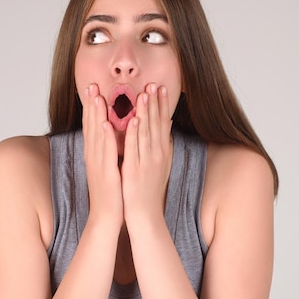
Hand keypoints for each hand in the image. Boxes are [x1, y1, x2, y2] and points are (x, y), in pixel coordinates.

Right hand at [81, 84, 123, 227]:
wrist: (108, 216)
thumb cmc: (111, 191)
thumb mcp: (109, 166)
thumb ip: (109, 149)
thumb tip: (113, 133)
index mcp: (95, 153)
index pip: (92, 125)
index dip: (92, 107)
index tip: (93, 88)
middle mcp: (94, 156)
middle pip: (91, 126)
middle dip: (91, 105)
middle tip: (91, 85)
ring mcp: (98, 164)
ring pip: (97, 135)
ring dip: (97, 116)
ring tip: (97, 97)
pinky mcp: (106, 173)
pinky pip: (107, 152)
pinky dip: (107, 138)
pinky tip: (107, 125)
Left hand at [121, 83, 172, 223]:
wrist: (145, 214)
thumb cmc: (149, 190)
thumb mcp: (160, 165)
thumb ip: (162, 146)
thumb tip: (165, 127)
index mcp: (161, 152)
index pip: (163, 124)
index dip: (163, 106)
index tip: (162, 88)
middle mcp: (157, 154)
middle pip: (156, 124)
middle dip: (155, 103)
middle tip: (154, 84)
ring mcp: (146, 161)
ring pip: (145, 132)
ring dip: (145, 112)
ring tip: (144, 94)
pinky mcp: (134, 169)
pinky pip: (134, 148)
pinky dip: (133, 133)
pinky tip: (133, 119)